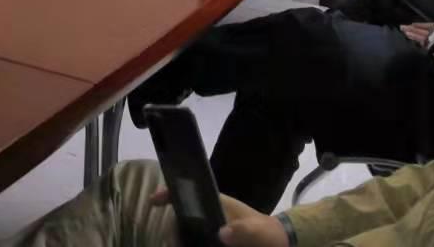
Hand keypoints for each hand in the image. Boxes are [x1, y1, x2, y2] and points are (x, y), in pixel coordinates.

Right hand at [146, 188, 288, 246]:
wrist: (279, 245)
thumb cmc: (269, 235)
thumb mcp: (259, 232)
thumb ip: (244, 230)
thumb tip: (222, 233)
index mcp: (218, 204)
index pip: (190, 192)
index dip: (169, 193)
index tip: (154, 201)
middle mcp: (210, 215)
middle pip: (181, 218)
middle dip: (172, 230)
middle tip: (172, 244)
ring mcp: (210, 231)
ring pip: (185, 234)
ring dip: (178, 241)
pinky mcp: (211, 244)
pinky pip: (193, 244)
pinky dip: (186, 246)